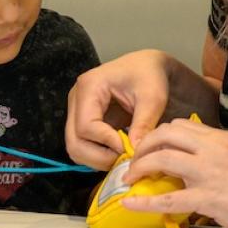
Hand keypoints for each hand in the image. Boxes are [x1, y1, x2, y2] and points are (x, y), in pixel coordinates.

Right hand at [65, 50, 172, 169]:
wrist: (148, 67)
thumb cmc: (150, 76)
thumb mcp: (153, 98)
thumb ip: (143, 124)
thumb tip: (134, 151)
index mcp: (89, 86)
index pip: (86, 126)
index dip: (107, 143)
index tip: (130, 148)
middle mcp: (76, 98)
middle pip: (74, 141)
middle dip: (99, 157)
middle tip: (125, 158)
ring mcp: (76, 111)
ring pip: (75, 148)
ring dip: (98, 159)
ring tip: (123, 156)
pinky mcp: (82, 121)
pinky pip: (83, 146)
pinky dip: (99, 155)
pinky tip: (119, 152)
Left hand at [120, 117, 227, 227]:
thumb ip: (215, 155)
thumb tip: (191, 163)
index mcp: (220, 138)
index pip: (179, 126)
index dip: (157, 136)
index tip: (148, 148)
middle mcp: (212, 149)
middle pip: (165, 134)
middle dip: (143, 146)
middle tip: (133, 161)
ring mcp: (209, 173)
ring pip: (162, 159)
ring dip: (140, 168)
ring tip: (130, 178)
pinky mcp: (208, 198)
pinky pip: (168, 199)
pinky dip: (144, 202)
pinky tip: (129, 203)